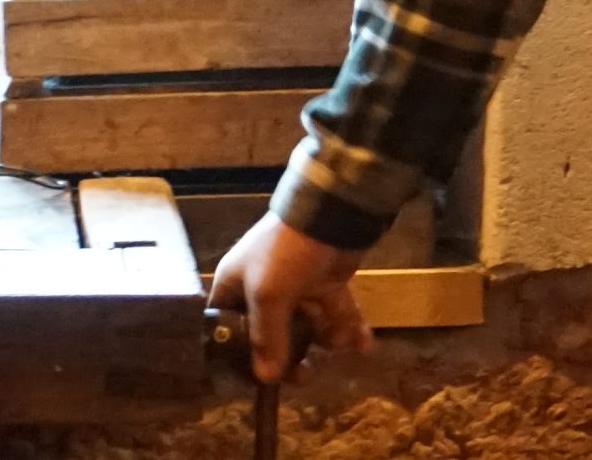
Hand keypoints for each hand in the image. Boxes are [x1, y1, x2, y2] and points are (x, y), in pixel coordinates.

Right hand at [209, 211, 373, 383]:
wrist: (333, 212)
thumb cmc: (287, 252)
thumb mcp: (269, 295)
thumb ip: (267, 338)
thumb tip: (267, 378)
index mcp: (236, 286)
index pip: (227, 328)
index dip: (237, 355)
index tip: (253, 380)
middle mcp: (264, 288)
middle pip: (271, 333)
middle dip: (290, 355)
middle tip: (303, 376)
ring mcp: (298, 286)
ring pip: (307, 325)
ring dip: (324, 340)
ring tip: (338, 344)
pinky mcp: (326, 282)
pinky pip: (334, 312)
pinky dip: (348, 327)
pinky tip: (363, 344)